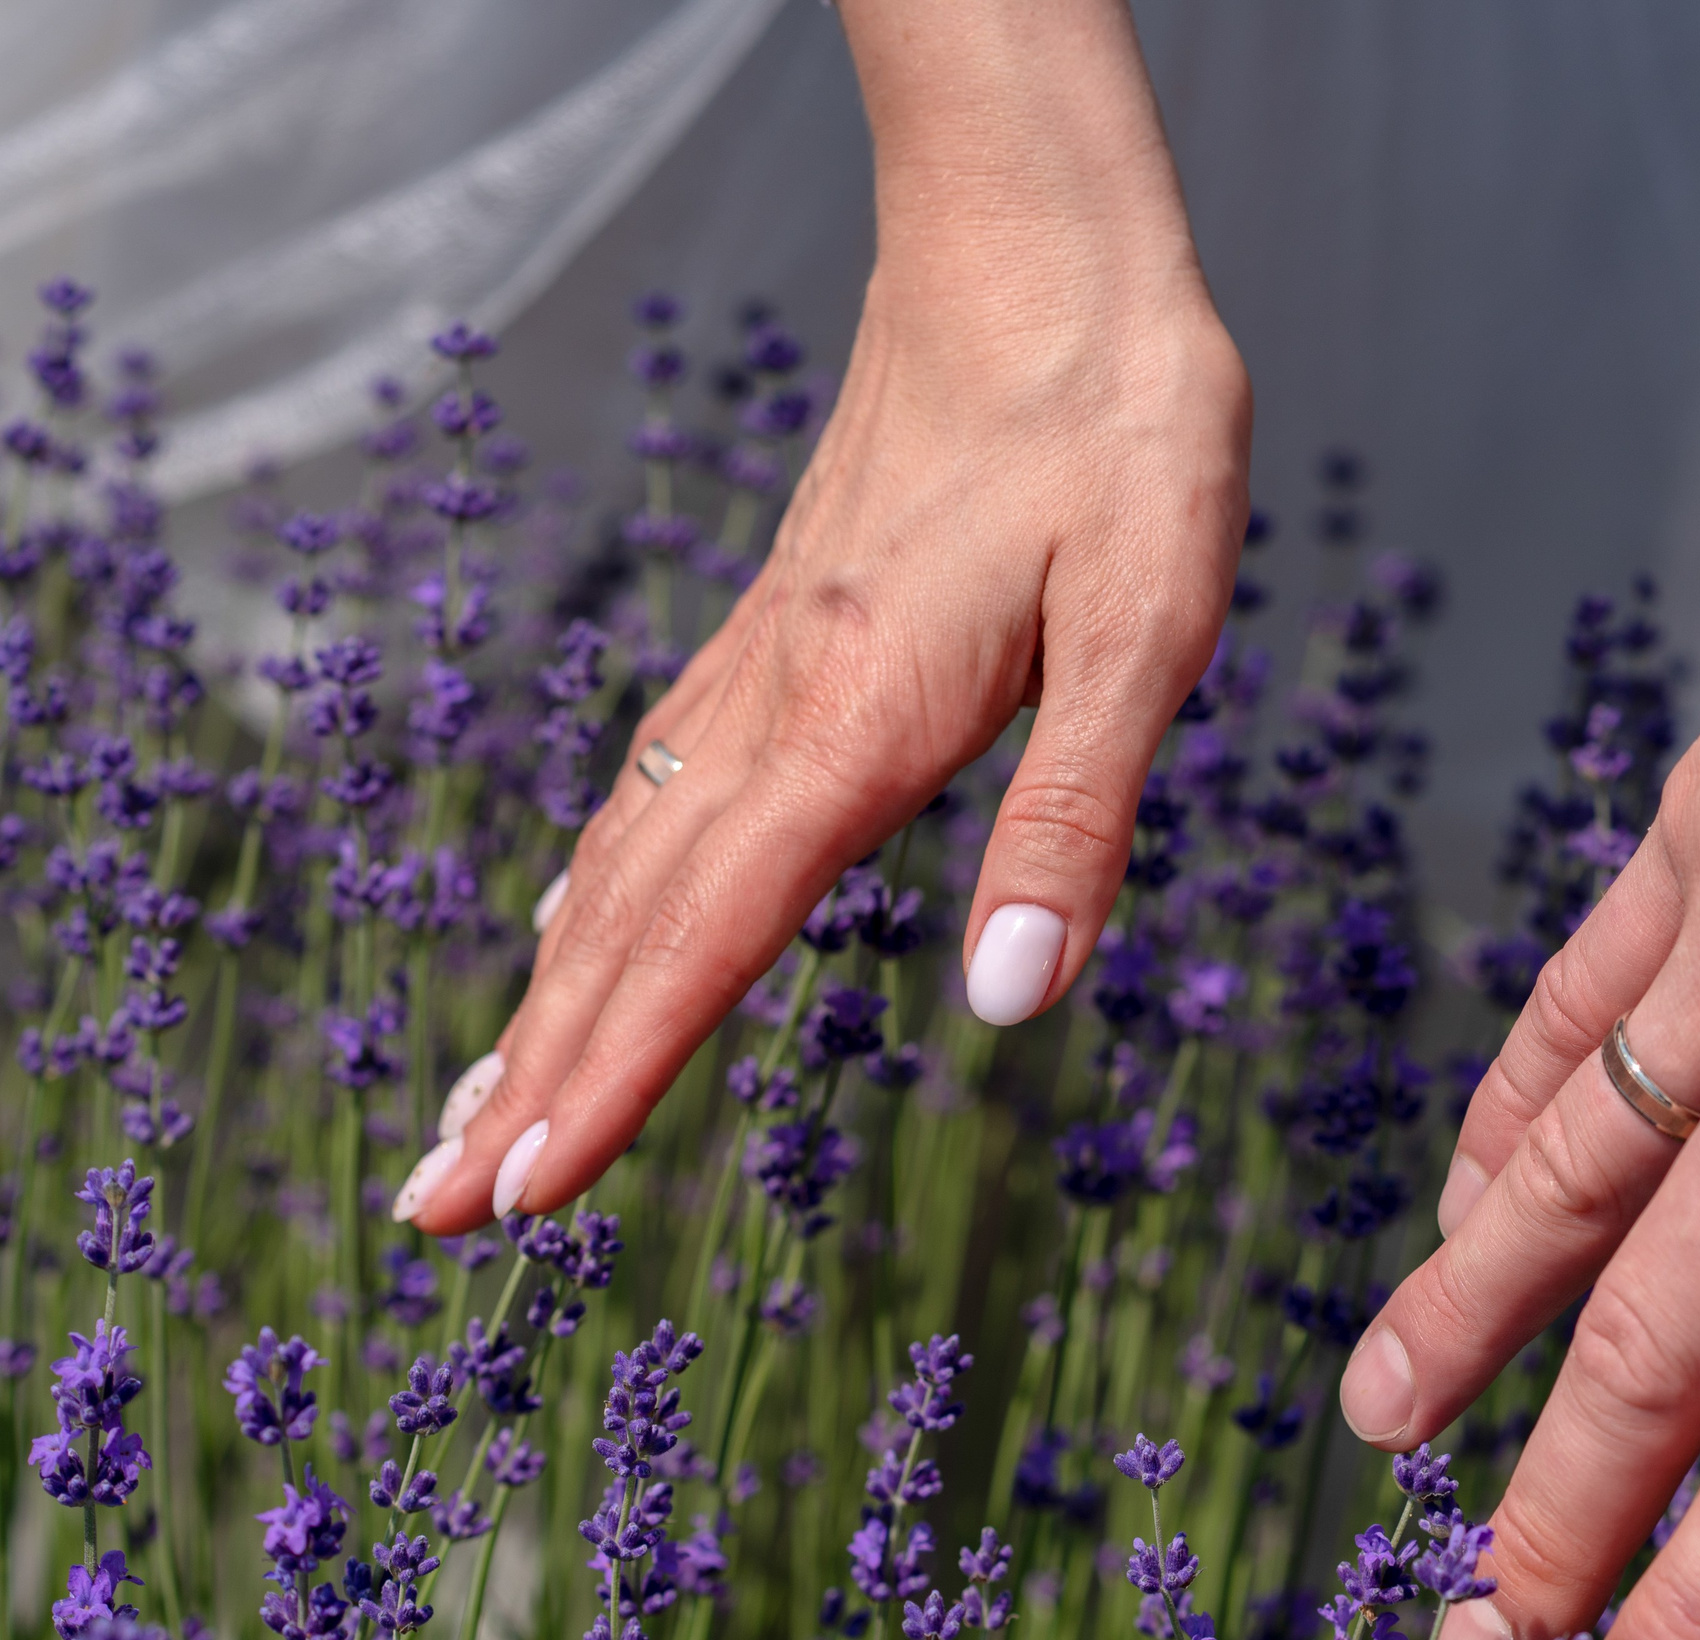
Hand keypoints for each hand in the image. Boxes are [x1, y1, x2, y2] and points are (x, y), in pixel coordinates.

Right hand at [401, 142, 1248, 1233]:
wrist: (1041, 256)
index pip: (707, 939)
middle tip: (438, 1209)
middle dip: (534, 1073)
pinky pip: (657, 783)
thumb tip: (1014, 999)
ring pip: (623, 859)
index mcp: (856, 722)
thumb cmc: (1118, 429)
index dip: (615, 1077)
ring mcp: (762, 660)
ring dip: (545, 994)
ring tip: (476, 1106)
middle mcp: (777, 703)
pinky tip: (575, 918)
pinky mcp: (780, 625)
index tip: (526, 1195)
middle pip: (624, 922)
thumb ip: (1073, 814)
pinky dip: (600, 884)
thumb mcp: (1147, 625)